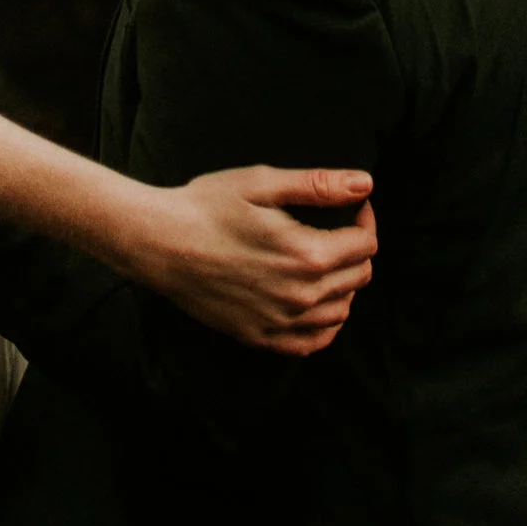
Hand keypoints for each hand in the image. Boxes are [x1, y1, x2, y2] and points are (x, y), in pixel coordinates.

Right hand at [131, 168, 376, 353]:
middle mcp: (301, 297)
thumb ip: (318, 185)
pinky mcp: (262, 339)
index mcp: (306, 254)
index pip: (365, 244)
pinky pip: (315, 342)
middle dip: (357, 248)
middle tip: (337, 226)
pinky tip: (314, 301)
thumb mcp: (262, 183)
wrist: (162, 244)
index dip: (365, 219)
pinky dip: (326, 323)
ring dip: (344, 284)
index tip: (352, 205)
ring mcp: (281, 323)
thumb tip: (364, 184)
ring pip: (341, 311)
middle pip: (359, 278)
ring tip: (324, 259)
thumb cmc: (208, 206)